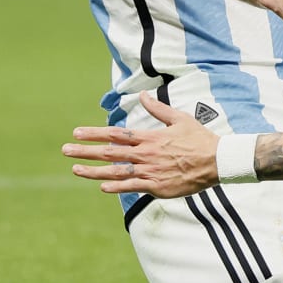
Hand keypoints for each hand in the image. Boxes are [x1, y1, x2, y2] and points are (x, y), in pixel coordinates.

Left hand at [63, 93, 221, 197]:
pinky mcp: (157, 186)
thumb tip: (143, 95)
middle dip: (85, 151)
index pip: (116, 134)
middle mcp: (145, 154)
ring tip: (75, 169)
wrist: (217, 161)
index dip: (94, 133)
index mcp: (150, 138)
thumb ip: (158, 109)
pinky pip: (132, 187)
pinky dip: (116, 187)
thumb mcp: (179, 119)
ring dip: (93, 171)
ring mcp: (150, 171)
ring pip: (115, 171)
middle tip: (65, 149)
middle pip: (109, 152)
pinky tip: (102, 186)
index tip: (76, 132)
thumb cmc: (199, 139)